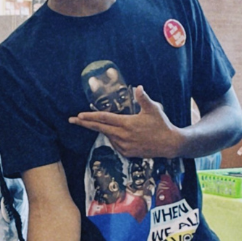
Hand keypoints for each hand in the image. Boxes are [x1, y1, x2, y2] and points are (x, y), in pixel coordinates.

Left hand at [68, 86, 185, 158]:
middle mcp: (123, 136)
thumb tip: (138, 87)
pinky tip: (115, 133)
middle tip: (72, 120)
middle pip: (99, 128)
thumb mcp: (154, 109)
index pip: (104, 119)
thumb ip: (144, 98)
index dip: (90, 117)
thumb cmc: (162, 125)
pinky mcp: (127, 153)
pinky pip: (115, 144)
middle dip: (84, 124)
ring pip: (107, 136)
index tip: (79, 115)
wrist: (169, 144)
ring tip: (97, 123)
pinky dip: (112, 137)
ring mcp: (124, 146)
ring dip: (101, 129)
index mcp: (127, 124)